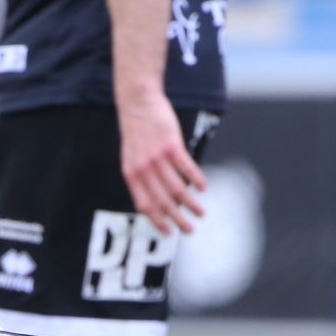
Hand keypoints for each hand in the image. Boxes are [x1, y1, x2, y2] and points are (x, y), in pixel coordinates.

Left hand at [117, 89, 204, 234]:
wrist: (138, 102)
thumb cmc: (137, 131)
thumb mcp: (131, 157)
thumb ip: (141, 177)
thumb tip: (158, 198)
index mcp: (131, 174)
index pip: (144, 205)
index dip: (157, 221)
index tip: (169, 232)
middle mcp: (143, 169)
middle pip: (163, 201)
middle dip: (178, 220)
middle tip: (189, 231)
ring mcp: (157, 157)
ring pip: (177, 188)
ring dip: (191, 204)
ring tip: (201, 213)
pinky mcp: (171, 145)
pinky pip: (186, 168)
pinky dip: (196, 180)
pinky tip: (204, 188)